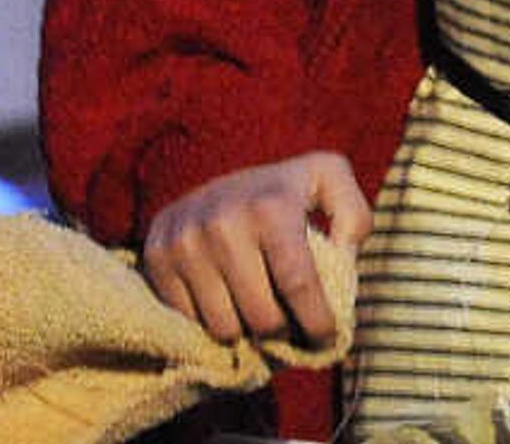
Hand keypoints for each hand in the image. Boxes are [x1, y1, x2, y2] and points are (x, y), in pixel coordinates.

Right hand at [142, 151, 371, 345]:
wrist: (213, 170)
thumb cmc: (283, 188)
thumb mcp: (328, 179)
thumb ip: (353, 214)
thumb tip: (345, 256)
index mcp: (271, 206)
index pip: (299, 285)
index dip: (318, 323)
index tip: (328, 339)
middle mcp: (223, 223)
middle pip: (262, 317)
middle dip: (284, 330)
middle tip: (289, 323)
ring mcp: (185, 241)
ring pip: (224, 328)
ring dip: (246, 331)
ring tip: (257, 313)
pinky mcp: (156, 256)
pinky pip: (188, 322)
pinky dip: (211, 323)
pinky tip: (226, 305)